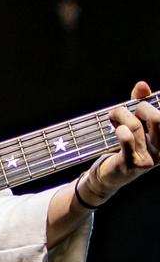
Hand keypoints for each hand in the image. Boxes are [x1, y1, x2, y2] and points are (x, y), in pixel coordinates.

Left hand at [78, 81, 158, 204]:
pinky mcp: (130, 164)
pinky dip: (120, 129)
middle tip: (126, 109)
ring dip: (120, 114)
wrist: (107, 176)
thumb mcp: (135, 124)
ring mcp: (147, 160)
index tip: (145, 100)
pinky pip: (126, 140)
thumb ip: (140, 104)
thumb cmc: (123, 147)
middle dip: (140, 106)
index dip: (156, 104)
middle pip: (157, 118)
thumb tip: (142, 85)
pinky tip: (117, 129)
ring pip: (135, 126)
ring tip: (112, 116)